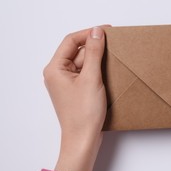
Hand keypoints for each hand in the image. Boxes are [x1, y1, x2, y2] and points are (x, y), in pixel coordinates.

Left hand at [43, 26, 107, 170]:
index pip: (71, 41)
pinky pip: (87, 74)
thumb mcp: (91, 78)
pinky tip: (110, 73)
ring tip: (114, 61)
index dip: (89, 33)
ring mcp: (68, 83)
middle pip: (78, 51)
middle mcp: (58, 74)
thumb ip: (94, 53)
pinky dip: (98, 71)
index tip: (107, 31)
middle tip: (115, 45)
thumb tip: (97, 32)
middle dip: (95, 48)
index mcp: (55, 68)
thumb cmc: (84, 113)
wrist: (84, 140)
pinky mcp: (77, 91)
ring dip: (98, 60)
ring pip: (84, 63)